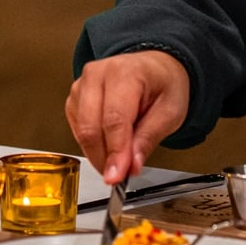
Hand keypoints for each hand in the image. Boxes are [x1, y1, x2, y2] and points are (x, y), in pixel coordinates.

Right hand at [65, 50, 190, 183]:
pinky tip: (108, 143)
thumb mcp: (170, 112)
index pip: (115, 119)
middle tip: (119, 175)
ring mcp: (82, 85)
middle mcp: (98, 75)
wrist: (154, 67)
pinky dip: (91, 144)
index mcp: (126, 73)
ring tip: (120, 156)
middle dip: (104, 158)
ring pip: (82, 131)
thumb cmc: (163, 84)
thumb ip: (148, 139)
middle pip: (92, 127)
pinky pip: (77, 130)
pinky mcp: (75, 98)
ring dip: (98, 153)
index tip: (117, 176)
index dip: (115, 152)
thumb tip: (130, 166)